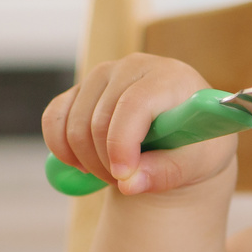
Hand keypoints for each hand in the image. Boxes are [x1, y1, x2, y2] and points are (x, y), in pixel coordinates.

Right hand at [42, 54, 230, 196]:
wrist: (186, 133)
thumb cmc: (197, 145)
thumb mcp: (197, 164)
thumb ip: (166, 173)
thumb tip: (128, 183)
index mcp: (171, 78)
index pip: (135, 104)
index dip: (122, 143)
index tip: (123, 176)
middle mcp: (134, 67)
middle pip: (100, 119)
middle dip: (107, 162)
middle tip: (125, 181)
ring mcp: (104, 74)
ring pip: (74, 123)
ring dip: (87, 160)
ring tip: (115, 173)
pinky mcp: (81, 88)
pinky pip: (54, 118)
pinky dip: (61, 148)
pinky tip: (81, 164)